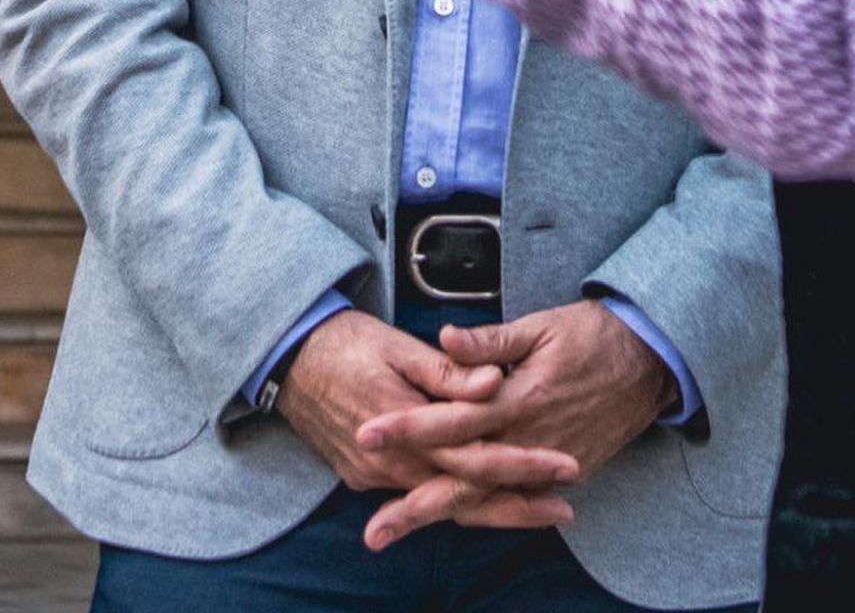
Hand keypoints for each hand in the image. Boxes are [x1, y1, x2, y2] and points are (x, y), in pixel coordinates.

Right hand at [277, 309, 576, 529]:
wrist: (288, 359)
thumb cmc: (349, 343)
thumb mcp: (399, 347)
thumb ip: (449, 370)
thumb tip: (496, 381)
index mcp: (407, 426)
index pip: (476, 457)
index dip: (523, 464)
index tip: (565, 465)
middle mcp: (391, 465)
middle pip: (465, 496)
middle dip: (517, 504)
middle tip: (566, 509)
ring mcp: (374, 478)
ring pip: (443, 503)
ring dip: (491, 509)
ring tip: (539, 511)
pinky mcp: (364, 478)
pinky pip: (419, 494)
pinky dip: (455, 501)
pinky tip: (485, 499)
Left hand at [354, 301, 676, 548]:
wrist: (652, 360)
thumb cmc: (595, 335)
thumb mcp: (543, 325)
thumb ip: (490, 341)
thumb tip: (442, 337)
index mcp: (520, 398)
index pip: (453, 419)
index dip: (409, 427)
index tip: (368, 432)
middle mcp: (530, 440)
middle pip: (463, 480)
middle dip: (414, 504)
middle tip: (371, 531)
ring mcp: (548, 464)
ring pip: (486, 500)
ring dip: (440, 516)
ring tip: (396, 531)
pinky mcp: (566, 473)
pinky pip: (515, 499)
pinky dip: (483, 513)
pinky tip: (451, 519)